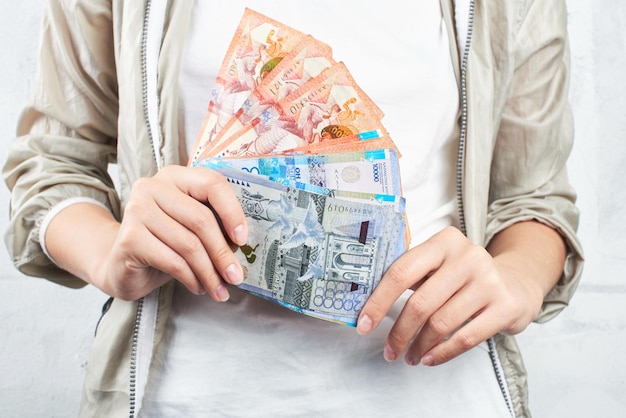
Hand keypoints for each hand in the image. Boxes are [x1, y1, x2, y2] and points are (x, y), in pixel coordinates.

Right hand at [93, 165, 247, 300]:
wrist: (121, 264)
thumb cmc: (164, 243)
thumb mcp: (191, 227)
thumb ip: (214, 223)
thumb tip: (246, 245)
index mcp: (175, 176)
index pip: (212, 183)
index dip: (232, 211)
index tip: (243, 239)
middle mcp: (152, 187)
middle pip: (201, 219)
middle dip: (223, 253)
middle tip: (236, 276)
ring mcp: (137, 210)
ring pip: (189, 244)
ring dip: (209, 273)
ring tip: (219, 289)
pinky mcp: (129, 238)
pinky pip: (173, 261)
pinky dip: (192, 279)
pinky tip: (199, 288)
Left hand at [356, 226, 546, 365]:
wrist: (515, 283)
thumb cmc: (462, 277)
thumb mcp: (439, 265)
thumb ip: (410, 275)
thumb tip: (367, 305)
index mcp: (443, 242)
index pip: (401, 272)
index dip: (378, 301)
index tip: (364, 324)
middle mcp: (467, 256)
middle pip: (420, 302)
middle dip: (399, 332)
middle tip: (389, 351)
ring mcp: (489, 280)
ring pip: (441, 323)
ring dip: (419, 346)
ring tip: (409, 356)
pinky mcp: (505, 306)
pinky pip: (465, 338)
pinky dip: (442, 353)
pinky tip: (429, 358)